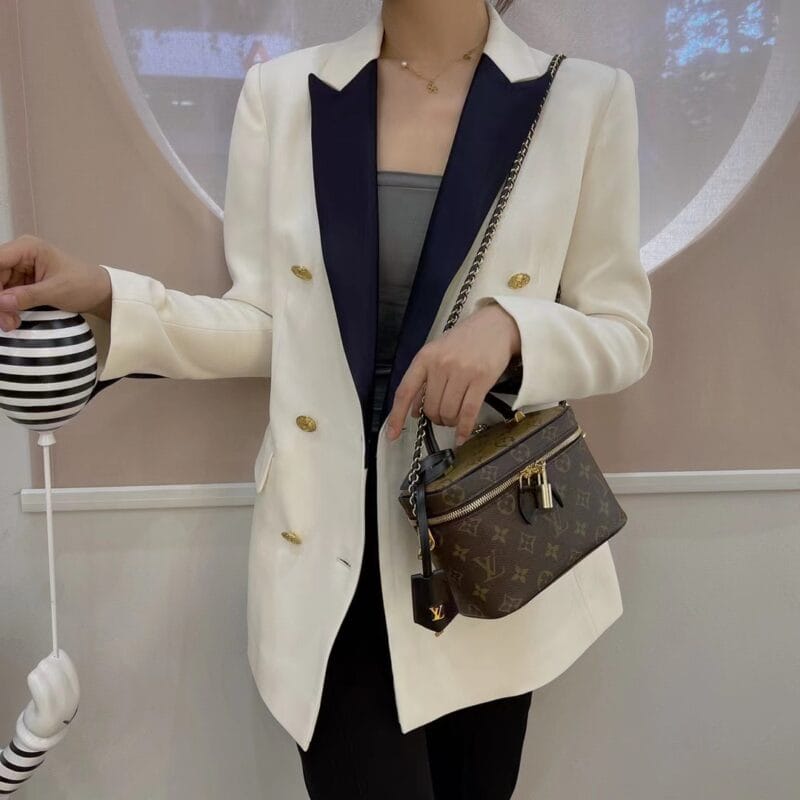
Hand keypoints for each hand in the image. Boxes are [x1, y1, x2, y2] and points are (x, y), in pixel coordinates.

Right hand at [0, 234, 111, 330]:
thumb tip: (0, 302)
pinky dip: (7, 309)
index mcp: (27, 248)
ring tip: (11, 324)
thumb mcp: (56, 291)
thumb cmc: (84, 284)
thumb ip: (27, 296)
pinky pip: (6, 295)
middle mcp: (19, 255)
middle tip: (5, 322)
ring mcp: (20, 269)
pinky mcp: (22, 283)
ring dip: (1, 308)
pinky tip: (13, 321)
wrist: (100, 292)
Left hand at [22, 650, 79, 738]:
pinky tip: (32, 678)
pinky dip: (36, 681)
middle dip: (49, 665)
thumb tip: (55, 654)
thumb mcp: (62, 691)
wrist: (47, 732)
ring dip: (41, 672)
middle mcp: (71, 699)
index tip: (53, 656)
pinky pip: (42, 693)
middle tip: (42, 665)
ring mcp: (60, 707)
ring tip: (36, 674)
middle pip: (60, 674)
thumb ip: (60, 675)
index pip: (71, 670)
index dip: (62, 660)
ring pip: (51, 681)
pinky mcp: (47, 714)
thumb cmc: (53, 707)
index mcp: (76, 690)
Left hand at [386, 301, 520, 446]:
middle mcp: (441, 364)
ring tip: (454, 417)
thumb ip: (424, 380)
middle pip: (430, 407)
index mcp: (425, 357)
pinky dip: (464, 428)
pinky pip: (468, 412)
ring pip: (448, 412)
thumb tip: (413, 411)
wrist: (495, 325)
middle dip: (435, 418)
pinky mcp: (482, 379)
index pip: (405, 391)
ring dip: (450, 421)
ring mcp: (462, 371)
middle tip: (442, 416)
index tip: (392, 434)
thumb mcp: (437, 353)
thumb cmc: (465, 341)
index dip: (397, 416)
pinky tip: (461, 436)